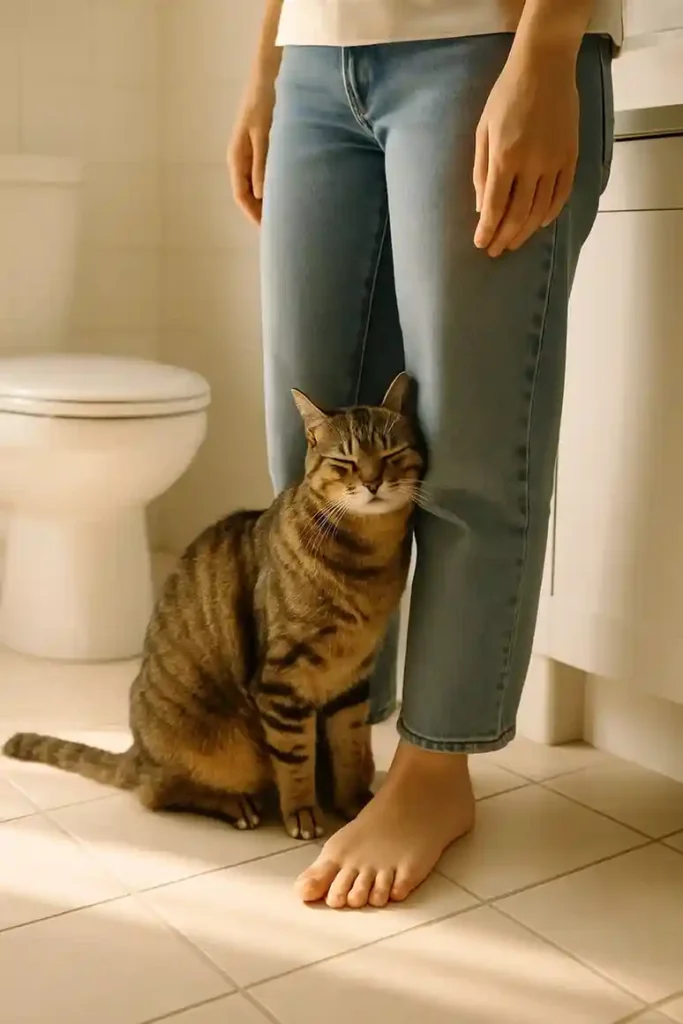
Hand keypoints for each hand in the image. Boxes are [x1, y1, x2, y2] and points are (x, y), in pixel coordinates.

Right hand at [228, 82, 274, 225]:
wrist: (268, 76)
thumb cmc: (265, 102)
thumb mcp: (264, 135)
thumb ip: (262, 164)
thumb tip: (259, 195)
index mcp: (237, 158)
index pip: (241, 196)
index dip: (253, 215)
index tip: (267, 230)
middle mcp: (241, 158)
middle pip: (247, 194)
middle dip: (260, 212)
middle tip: (279, 228)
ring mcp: (250, 153)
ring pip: (255, 186)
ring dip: (266, 200)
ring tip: (283, 214)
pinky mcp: (260, 147)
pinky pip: (263, 174)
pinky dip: (271, 186)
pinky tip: (286, 192)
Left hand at [473, 50, 578, 256]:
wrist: (545, 66)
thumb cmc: (506, 96)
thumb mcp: (483, 130)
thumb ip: (482, 171)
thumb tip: (482, 207)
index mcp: (505, 158)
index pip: (495, 207)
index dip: (487, 231)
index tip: (480, 245)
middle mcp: (532, 164)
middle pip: (518, 215)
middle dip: (504, 237)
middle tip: (495, 251)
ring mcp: (555, 162)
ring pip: (540, 210)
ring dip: (525, 231)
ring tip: (513, 242)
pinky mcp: (571, 156)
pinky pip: (562, 195)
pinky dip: (550, 213)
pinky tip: (540, 223)